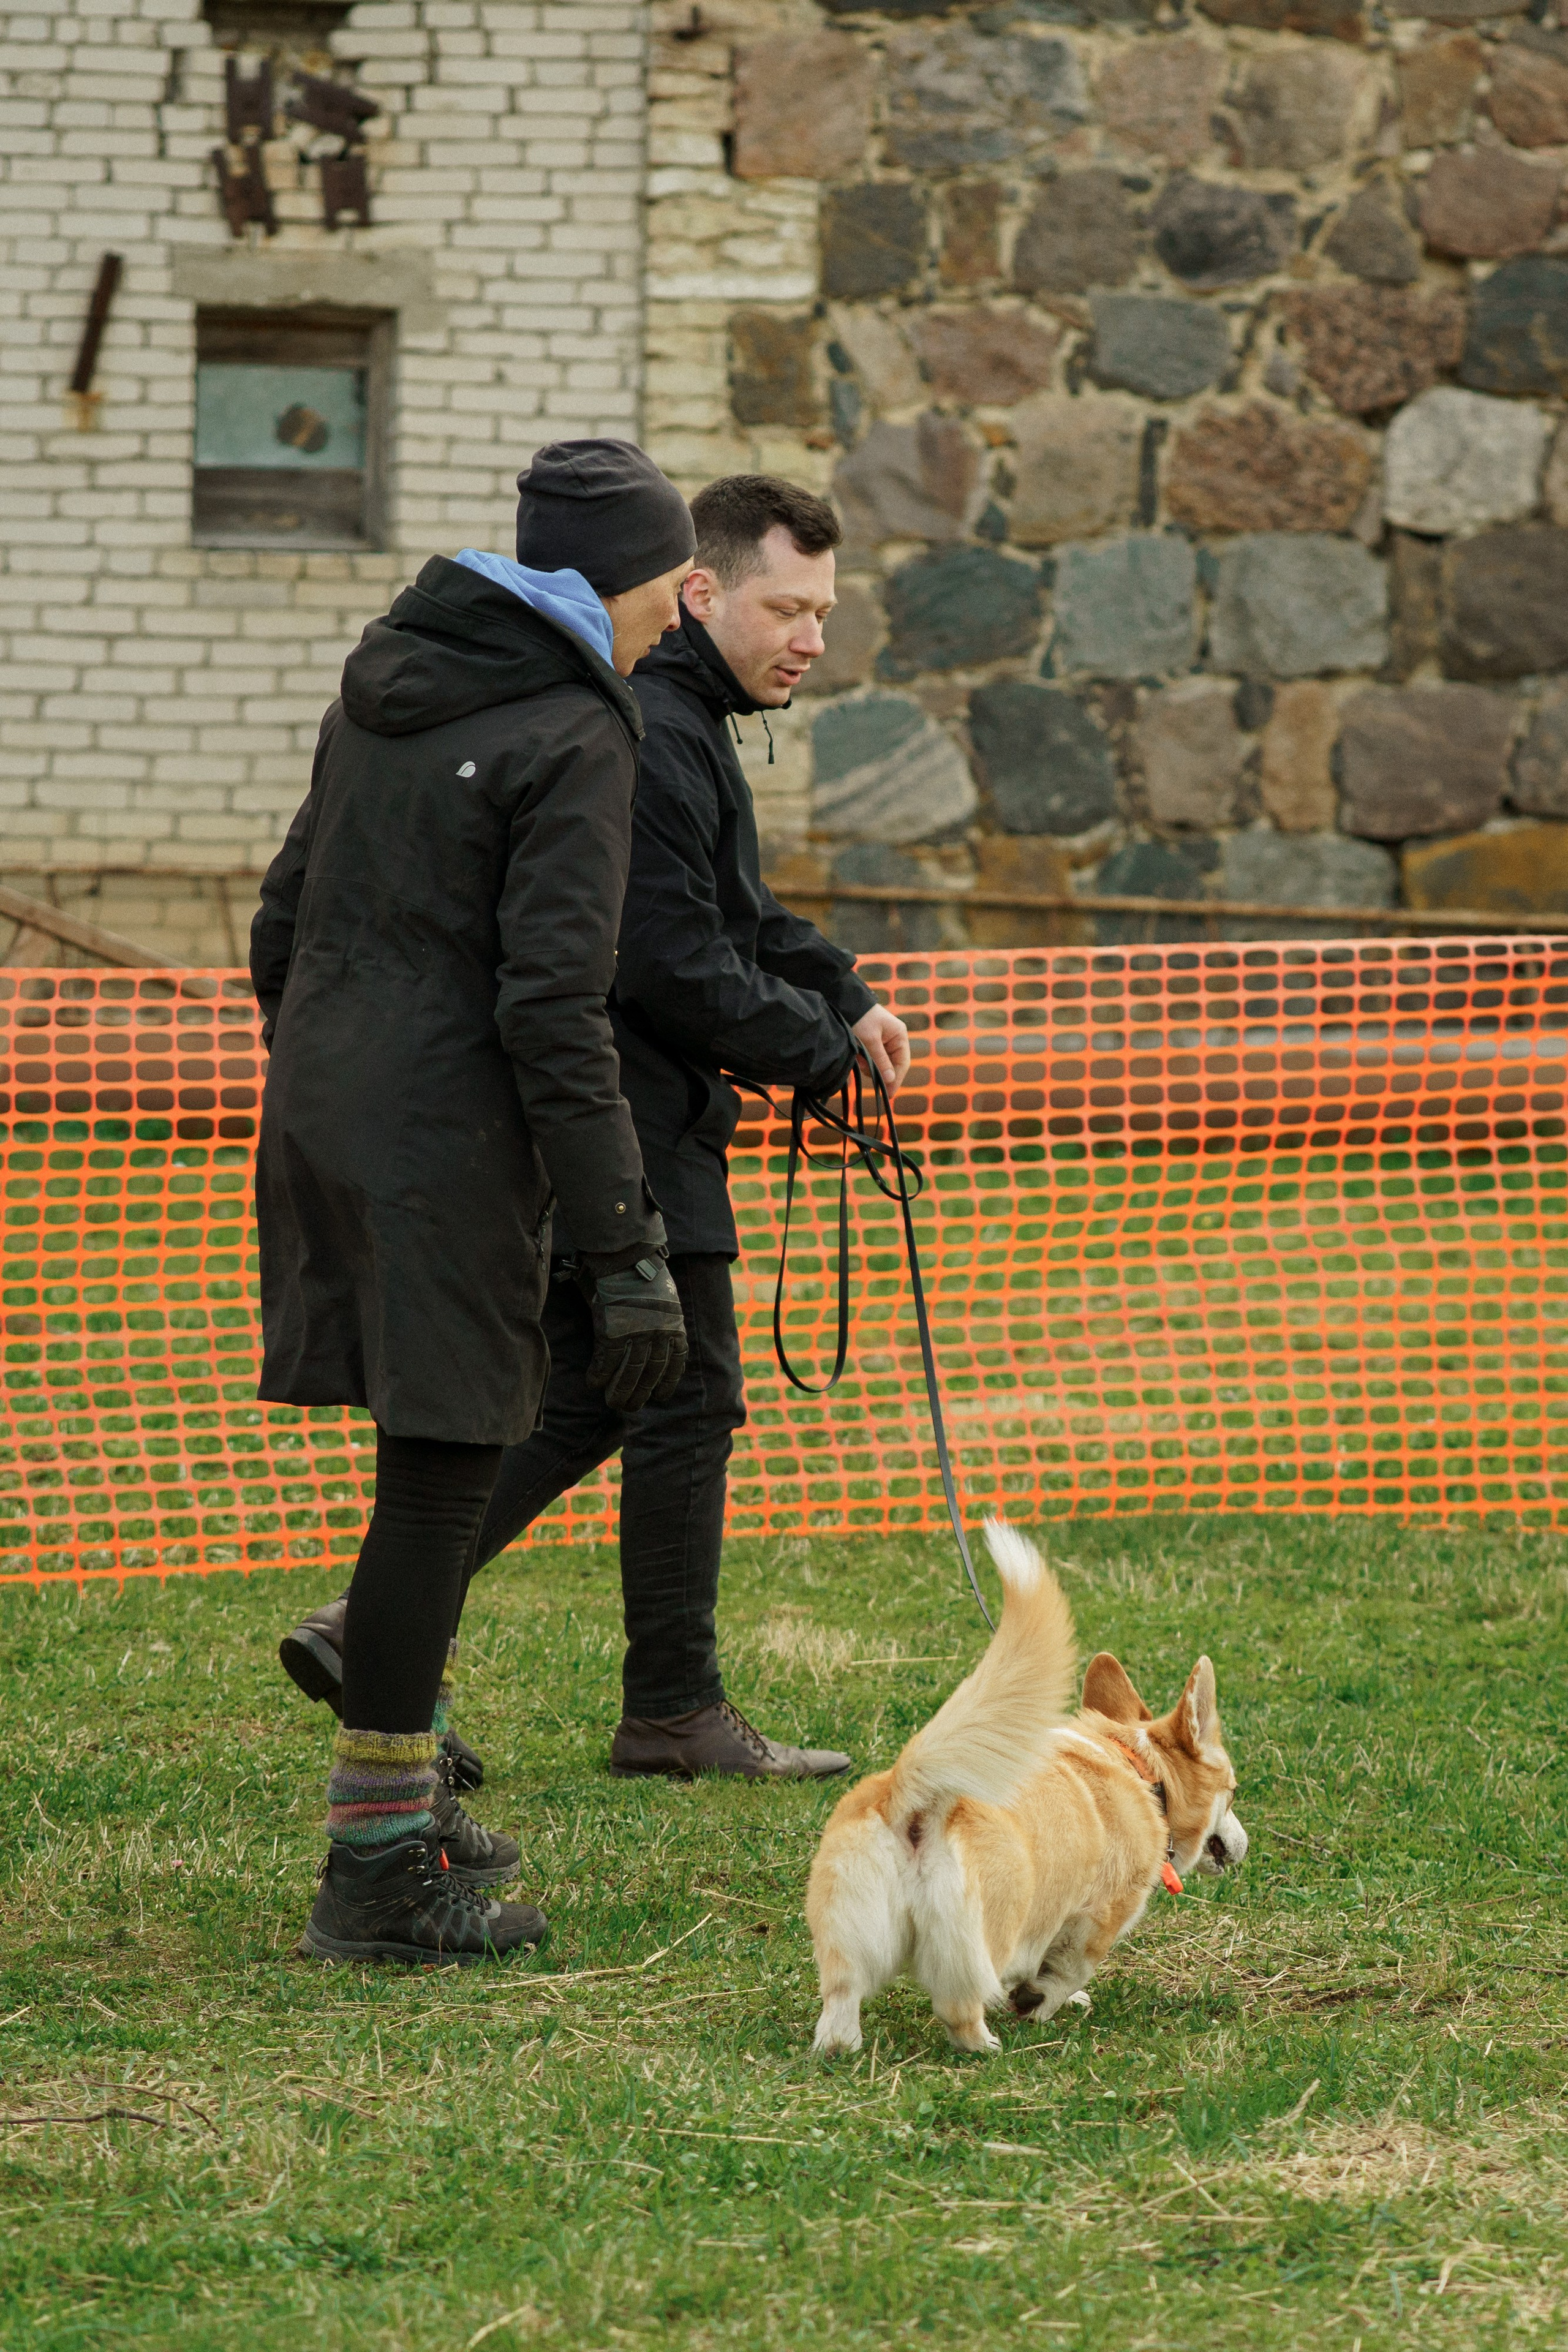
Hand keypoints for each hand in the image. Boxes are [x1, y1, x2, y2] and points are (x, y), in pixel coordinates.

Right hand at [580, 1252, 688, 1410]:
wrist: (628, 1256)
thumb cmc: (644, 1272)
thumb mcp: (666, 1298)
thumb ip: (661, 1319)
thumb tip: (653, 1334)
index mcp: (675, 1327)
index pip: (676, 1363)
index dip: (668, 1383)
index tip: (661, 1397)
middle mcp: (659, 1335)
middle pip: (651, 1374)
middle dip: (640, 1394)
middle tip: (630, 1407)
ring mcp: (636, 1334)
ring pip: (629, 1373)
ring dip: (620, 1391)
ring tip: (612, 1403)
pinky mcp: (613, 1331)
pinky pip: (607, 1361)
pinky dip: (600, 1374)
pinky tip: (593, 1383)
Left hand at [852, 1004, 911, 1096]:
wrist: (844, 1002)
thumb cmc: (860, 1018)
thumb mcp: (870, 1040)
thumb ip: (881, 1060)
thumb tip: (891, 1080)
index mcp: (899, 1036)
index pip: (902, 1063)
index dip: (896, 1080)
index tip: (889, 1094)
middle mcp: (895, 1039)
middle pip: (892, 1065)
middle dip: (879, 1070)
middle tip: (865, 1070)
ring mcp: (884, 1041)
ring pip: (881, 1063)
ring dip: (870, 1065)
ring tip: (859, 1058)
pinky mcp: (873, 1043)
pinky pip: (873, 1058)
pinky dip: (865, 1060)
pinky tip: (857, 1055)